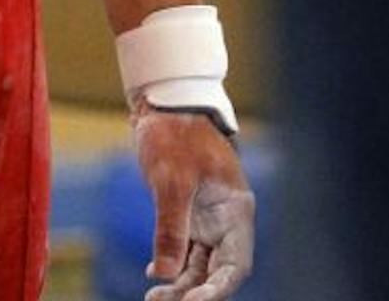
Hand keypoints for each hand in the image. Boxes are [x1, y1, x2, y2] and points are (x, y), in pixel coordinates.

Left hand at [132, 107, 255, 298]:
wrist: (166, 107)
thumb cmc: (176, 137)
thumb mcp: (171, 181)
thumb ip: (171, 229)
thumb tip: (164, 274)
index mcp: (234, 209)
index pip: (235, 264)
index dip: (218, 290)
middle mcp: (227, 219)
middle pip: (218, 270)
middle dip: (194, 292)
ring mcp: (210, 218)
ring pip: (200, 265)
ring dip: (180, 283)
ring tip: (152, 295)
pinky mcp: (192, 214)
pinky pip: (187, 250)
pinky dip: (172, 266)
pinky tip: (154, 274)